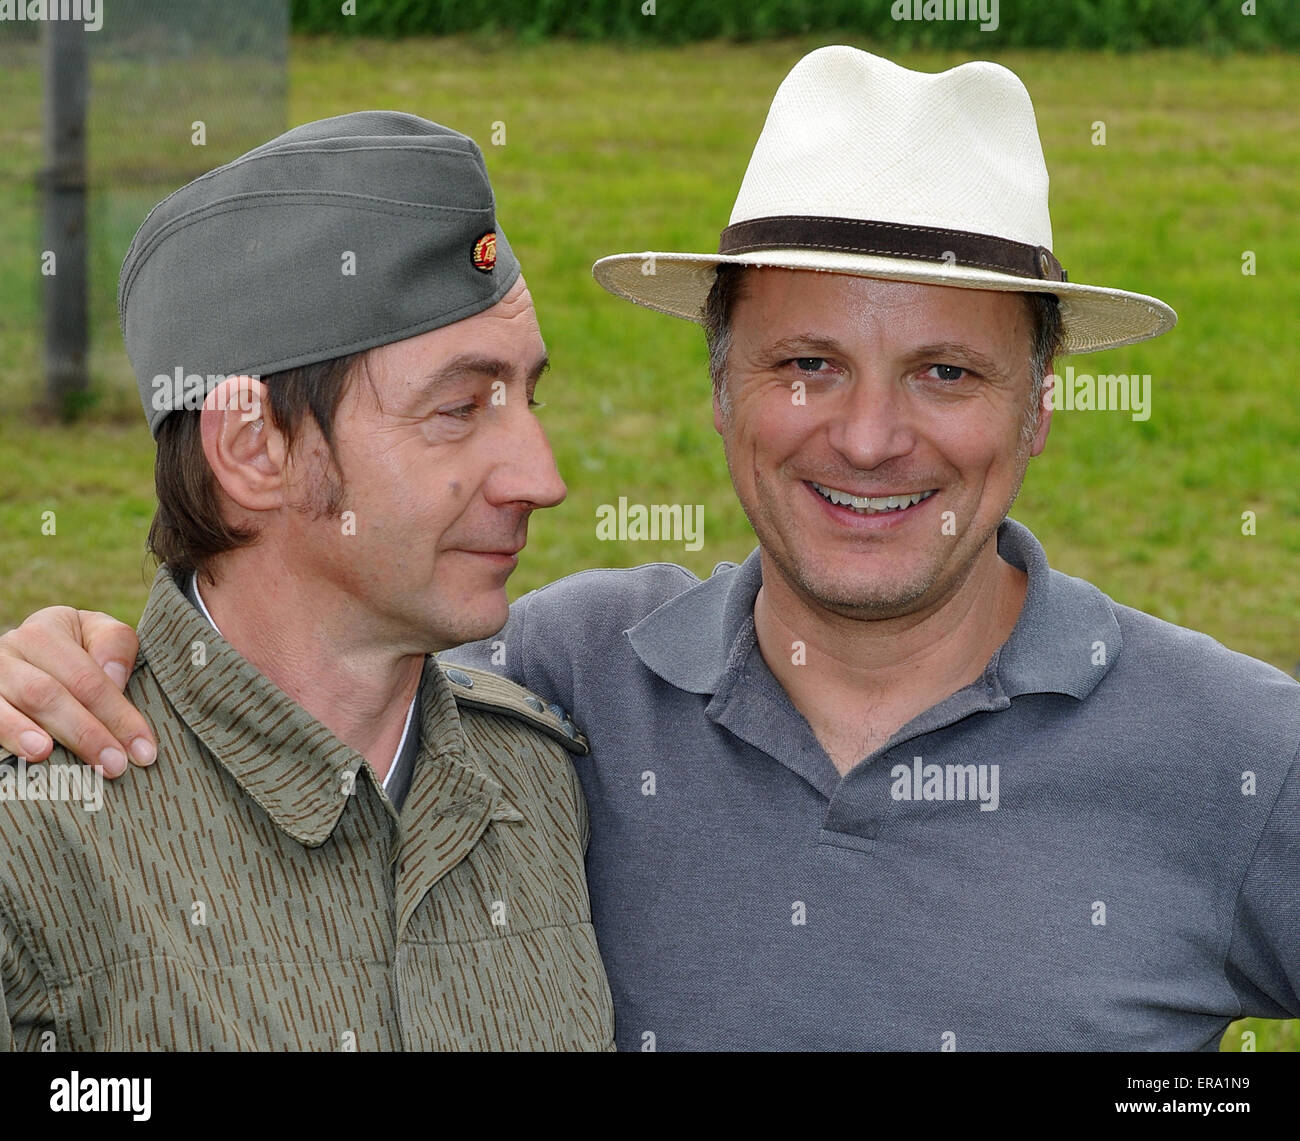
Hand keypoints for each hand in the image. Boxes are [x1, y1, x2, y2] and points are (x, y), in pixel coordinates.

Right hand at [0, 607, 155, 776]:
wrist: (29, 656)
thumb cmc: (79, 650)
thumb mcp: (101, 635)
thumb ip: (115, 646)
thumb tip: (112, 677)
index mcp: (48, 629)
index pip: (87, 676)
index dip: (118, 715)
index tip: (143, 750)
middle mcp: (11, 648)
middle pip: (48, 693)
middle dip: (85, 733)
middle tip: (115, 766)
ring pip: (6, 707)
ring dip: (27, 734)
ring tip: (47, 755)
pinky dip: (4, 737)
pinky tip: (21, 754)